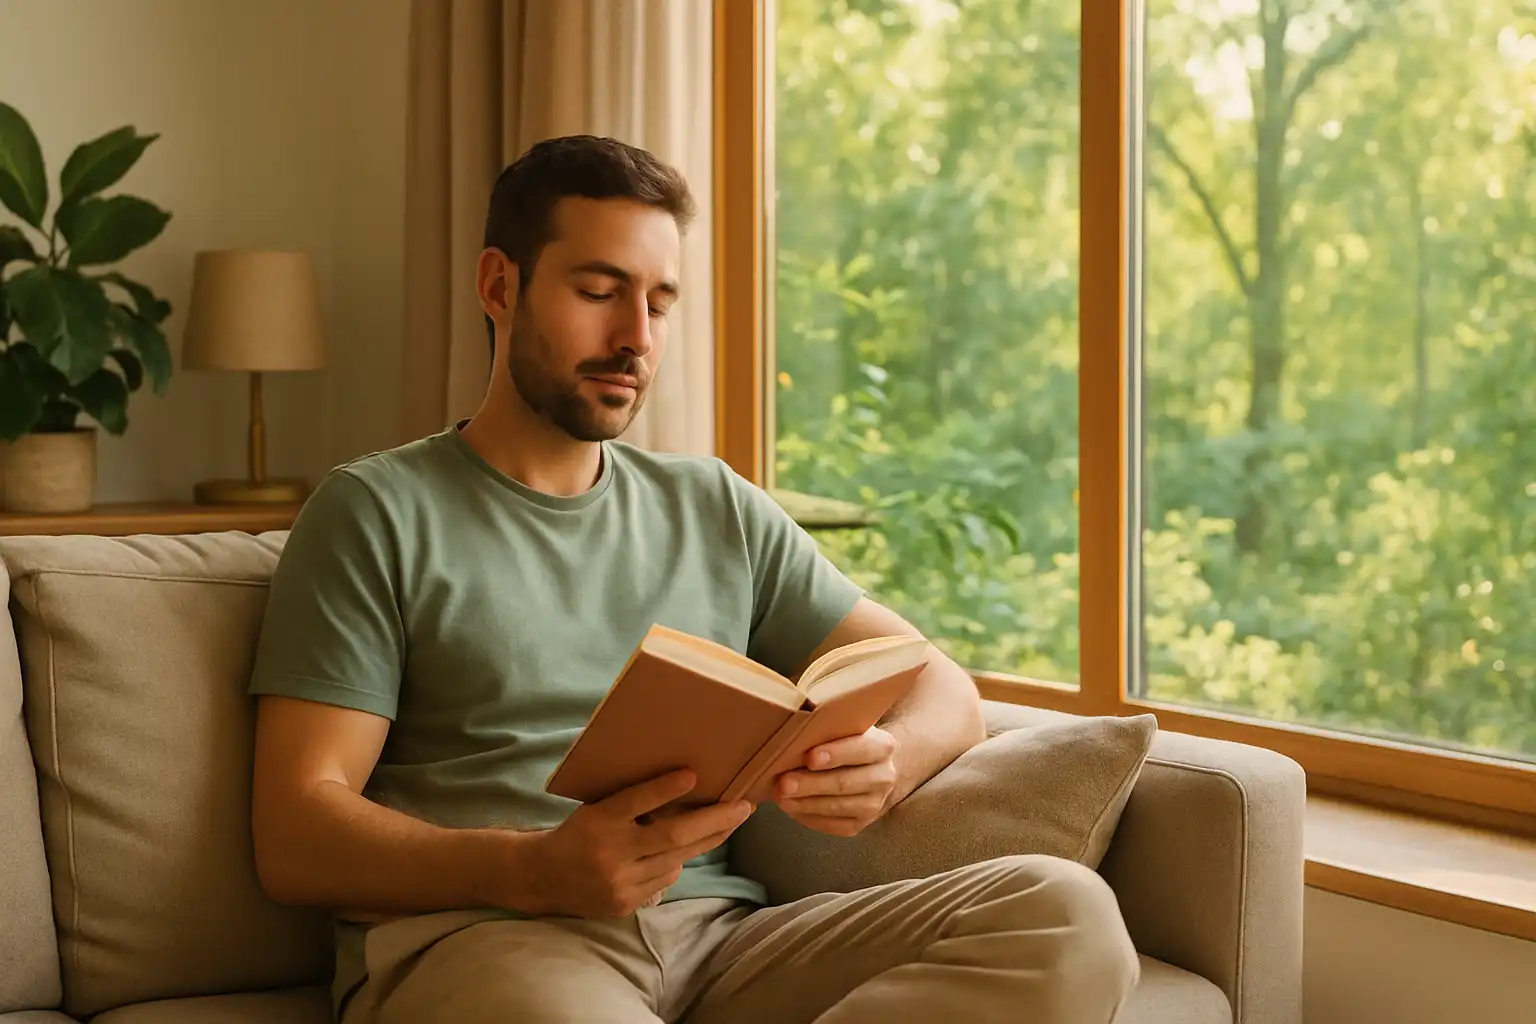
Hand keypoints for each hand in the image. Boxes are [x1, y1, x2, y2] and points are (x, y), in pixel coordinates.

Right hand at [518, 769, 752, 917]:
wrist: (543, 878)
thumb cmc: (579, 832)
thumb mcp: (597, 808)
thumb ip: (631, 803)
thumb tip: (685, 786)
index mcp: (599, 820)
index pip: (636, 802)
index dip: (664, 789)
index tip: (693, 774)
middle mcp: (610, 852)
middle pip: (671, 836)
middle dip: (714, 821)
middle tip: (744, 807)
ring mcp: (619, 882)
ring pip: (675, 860)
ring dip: (705, 841)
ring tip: (728, 823)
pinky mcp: (624, 904)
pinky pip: (665, 880)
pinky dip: (677, 862)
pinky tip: (682, 851)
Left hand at [773, 726, 897, 836]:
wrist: (870, 767)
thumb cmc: (847, 741)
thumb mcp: (844, 726)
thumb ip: (826, 726)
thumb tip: (796, 728)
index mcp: (883, 747)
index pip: (861, 749)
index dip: (836, 754)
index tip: (810, 758)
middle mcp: (884, 777)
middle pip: (844, 783)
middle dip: (811, 784)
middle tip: (783, 783)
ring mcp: (874, 804)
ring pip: (836, 807)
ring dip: (805, 803)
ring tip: (780, 797)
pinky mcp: (860, 824)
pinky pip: (832, 825)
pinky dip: (808, 817)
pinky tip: (791, 807)